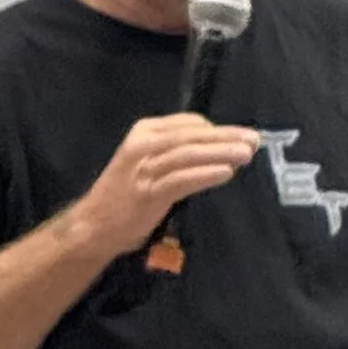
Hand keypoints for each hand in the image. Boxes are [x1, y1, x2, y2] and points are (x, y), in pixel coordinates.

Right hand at [70, 114, 262, 258]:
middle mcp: (144, 145)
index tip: (241, 135)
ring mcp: (144, 169)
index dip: (217, 129)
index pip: (188, 123)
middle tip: (254, 140)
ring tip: (245, 155)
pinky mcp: (147, 192)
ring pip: (188, 154)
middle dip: (226, 137)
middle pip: (192, 136)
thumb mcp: (149, 163)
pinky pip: (181, 179)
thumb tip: (216, 148)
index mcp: (145, 132)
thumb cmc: (126, 195)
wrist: (94, 225)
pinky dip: (204, 174)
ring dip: (220, 153)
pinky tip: (225, 173)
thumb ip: (177, 153)